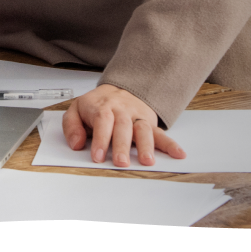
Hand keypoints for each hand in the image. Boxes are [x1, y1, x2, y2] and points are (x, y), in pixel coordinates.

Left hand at [62, 84, 185, 167]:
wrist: (120, 89)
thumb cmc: (98, 105)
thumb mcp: (77, 109)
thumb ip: (71, 126)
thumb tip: (77, 144)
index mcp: (103, 107)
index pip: (102, 120)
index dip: (101, 138)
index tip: (98, 156)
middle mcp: (122, 111)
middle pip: (123, 127)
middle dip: (122, 145)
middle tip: (120, 162)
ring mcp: (137, 117)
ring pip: (143, 129)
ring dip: (146, 145)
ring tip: (147, 161)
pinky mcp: (149, 123)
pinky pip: (161, 133)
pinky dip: (170, 144)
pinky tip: (178, 153)